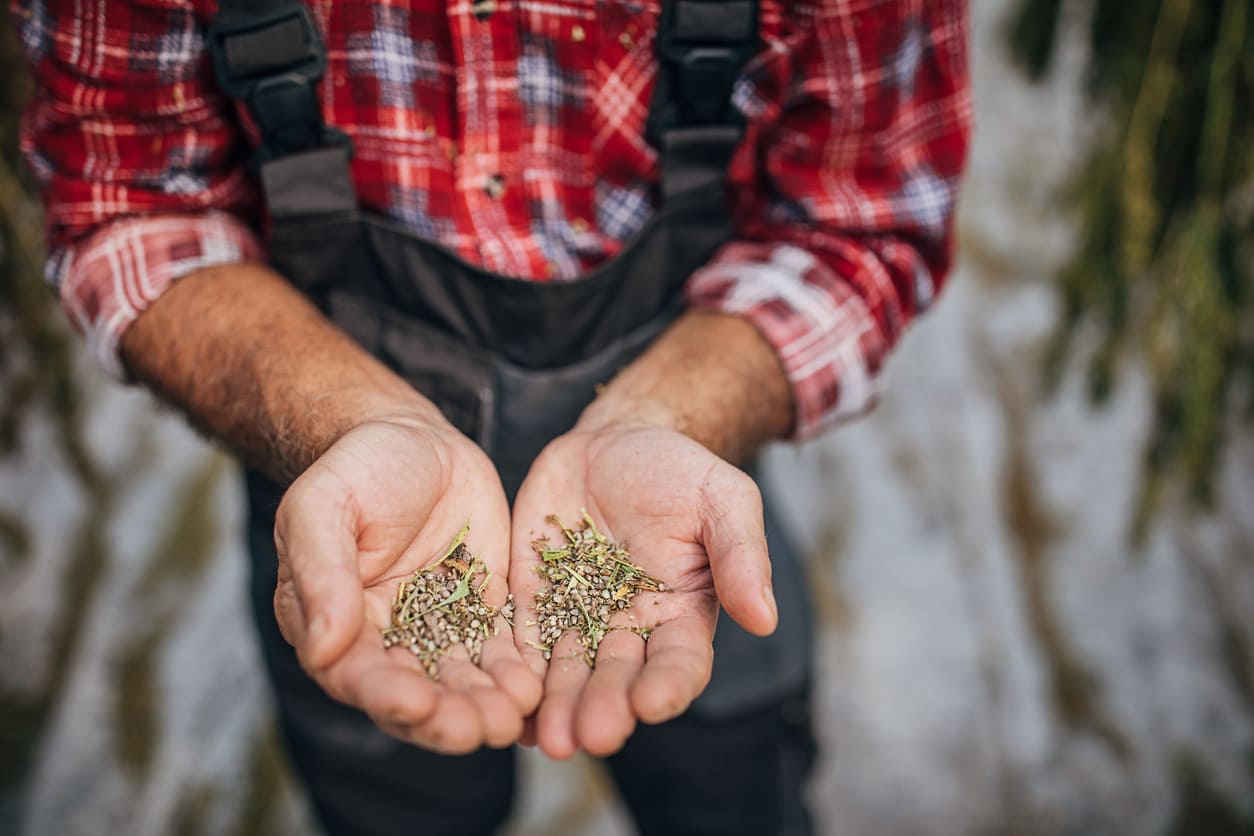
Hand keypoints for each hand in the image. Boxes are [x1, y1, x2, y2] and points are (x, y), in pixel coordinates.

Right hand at [274, 414, 541, 752]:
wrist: (414, 439)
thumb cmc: (356, 469)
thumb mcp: (324, 508)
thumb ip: (322, 574)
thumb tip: (322, 647)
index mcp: (334, 624)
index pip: (357, 674)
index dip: (386, 695)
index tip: (415, 705)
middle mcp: (384, 640)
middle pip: (415, 694)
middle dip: (447, 717)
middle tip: (480, 730)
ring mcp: (436, 630)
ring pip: (461, 682)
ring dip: (486, 705)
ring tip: (514, 718)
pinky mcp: (482, 613)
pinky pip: (499, 651)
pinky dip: (517, 672)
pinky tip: (537, 688)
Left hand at [509, 421, 778, 758]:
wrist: (615, 442)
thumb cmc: (680, 471)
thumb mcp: (723, 498)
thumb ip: (741, 555)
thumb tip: (765, 619)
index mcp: (683, 612)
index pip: (680, 661)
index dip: (668, 685)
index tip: (653, 704)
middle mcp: (631, 628)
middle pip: (618, 678)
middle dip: (605, 708)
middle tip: (590, 737)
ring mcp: (577, 618)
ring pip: (567, 672)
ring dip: (557, 707)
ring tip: (547, 739)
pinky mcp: (532, 601)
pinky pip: (520, 641)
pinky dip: (513, 674)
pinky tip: (503, 700)